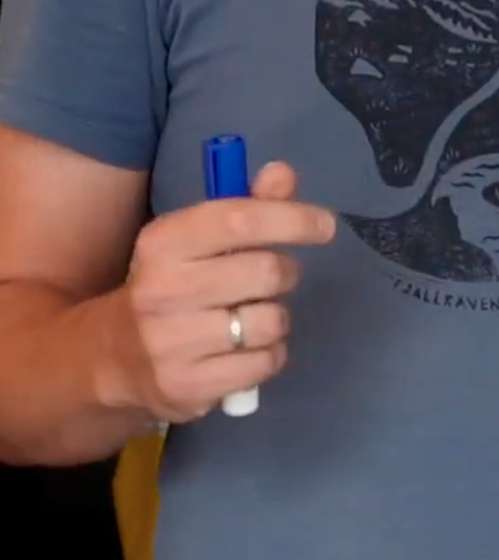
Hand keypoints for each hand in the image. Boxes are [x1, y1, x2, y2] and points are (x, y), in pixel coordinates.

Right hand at [101, 161, 336, 423]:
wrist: (112, 356)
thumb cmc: (172, 285)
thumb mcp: (196, 240)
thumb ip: (245, 205)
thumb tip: (282, 174)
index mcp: (162, 244)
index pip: (240, 219)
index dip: (293, 219)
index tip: (324, 226)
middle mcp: (161, 291)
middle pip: (268, 272)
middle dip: (285, 274)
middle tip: (271, 280)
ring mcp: (170, 343)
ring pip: (272, 321)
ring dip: (275, 318)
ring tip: (248, 318)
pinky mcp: (187, 385)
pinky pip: (266, 362)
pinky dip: (268, 355)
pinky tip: (242, 350)